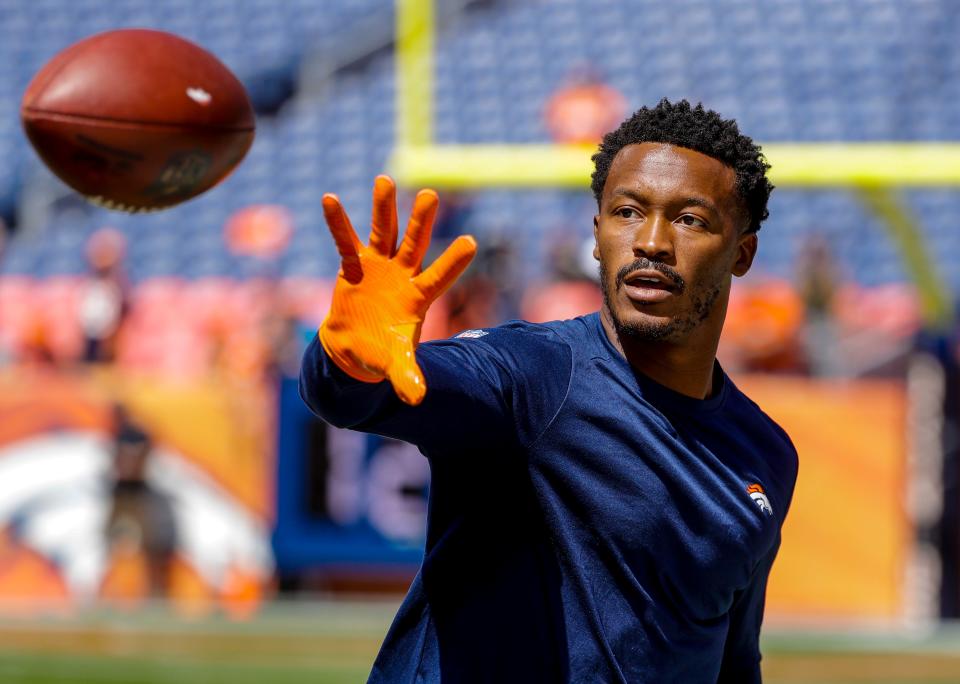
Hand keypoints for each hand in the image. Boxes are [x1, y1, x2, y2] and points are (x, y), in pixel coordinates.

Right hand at [319, 175, 476, 404]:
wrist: (355, 348)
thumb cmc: (382, 353)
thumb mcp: (395, 366)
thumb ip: (407, 377)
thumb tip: (417, 399)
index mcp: (418, 297)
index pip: (439, 276)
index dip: (452, 261)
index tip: (471, 241)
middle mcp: (402, 275)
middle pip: (413, 244)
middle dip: (420, 221)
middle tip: (431, 194)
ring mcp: (379, 267)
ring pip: (383, 232)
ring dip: (383, 208)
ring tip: (385, 179)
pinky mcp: (354, 266)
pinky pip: (345, 241)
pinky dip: (338, 222)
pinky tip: (329, 199)